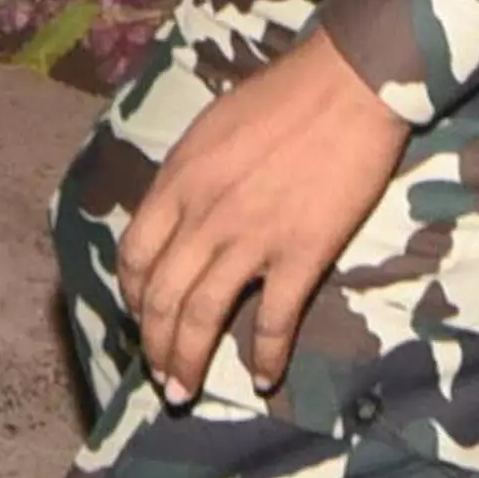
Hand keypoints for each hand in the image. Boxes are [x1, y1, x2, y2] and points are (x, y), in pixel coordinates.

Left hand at [119, 31, 411, 405]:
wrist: (346, 85)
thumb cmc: (281, 95)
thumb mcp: (210, 128)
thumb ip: (187, 177)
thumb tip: (176, 215)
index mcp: (177, 181)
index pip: (134, 255)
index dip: (132, 297)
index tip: (141, 317)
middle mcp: (204, 214)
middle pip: (161, 297)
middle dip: (154, 346)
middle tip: (160, 377)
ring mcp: (251, 237)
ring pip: (202, 316)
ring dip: (188, 362)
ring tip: (184, 392)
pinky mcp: (301, 253)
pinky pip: (273, 319)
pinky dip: (264, 356)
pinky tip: (261, 378)